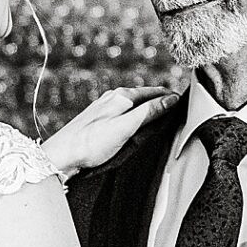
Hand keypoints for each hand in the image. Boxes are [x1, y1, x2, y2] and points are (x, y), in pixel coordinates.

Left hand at [41, 85, 177, 180]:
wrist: (62, 155)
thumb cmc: (92, 143)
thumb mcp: (126, 127)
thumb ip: (148, 112)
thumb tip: (170, 99)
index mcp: (121, 96)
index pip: (154, 92)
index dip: (170, 97)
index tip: (184, 102)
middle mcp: (112, 98)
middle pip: (143, 96)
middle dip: (159, 100)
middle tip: (176, 107)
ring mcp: (103, 107)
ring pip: (132, 104)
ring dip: (146, 108)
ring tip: (160, 114)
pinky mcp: (97, 119)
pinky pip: (122, 112)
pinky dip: (134, 115)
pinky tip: (134, 124)